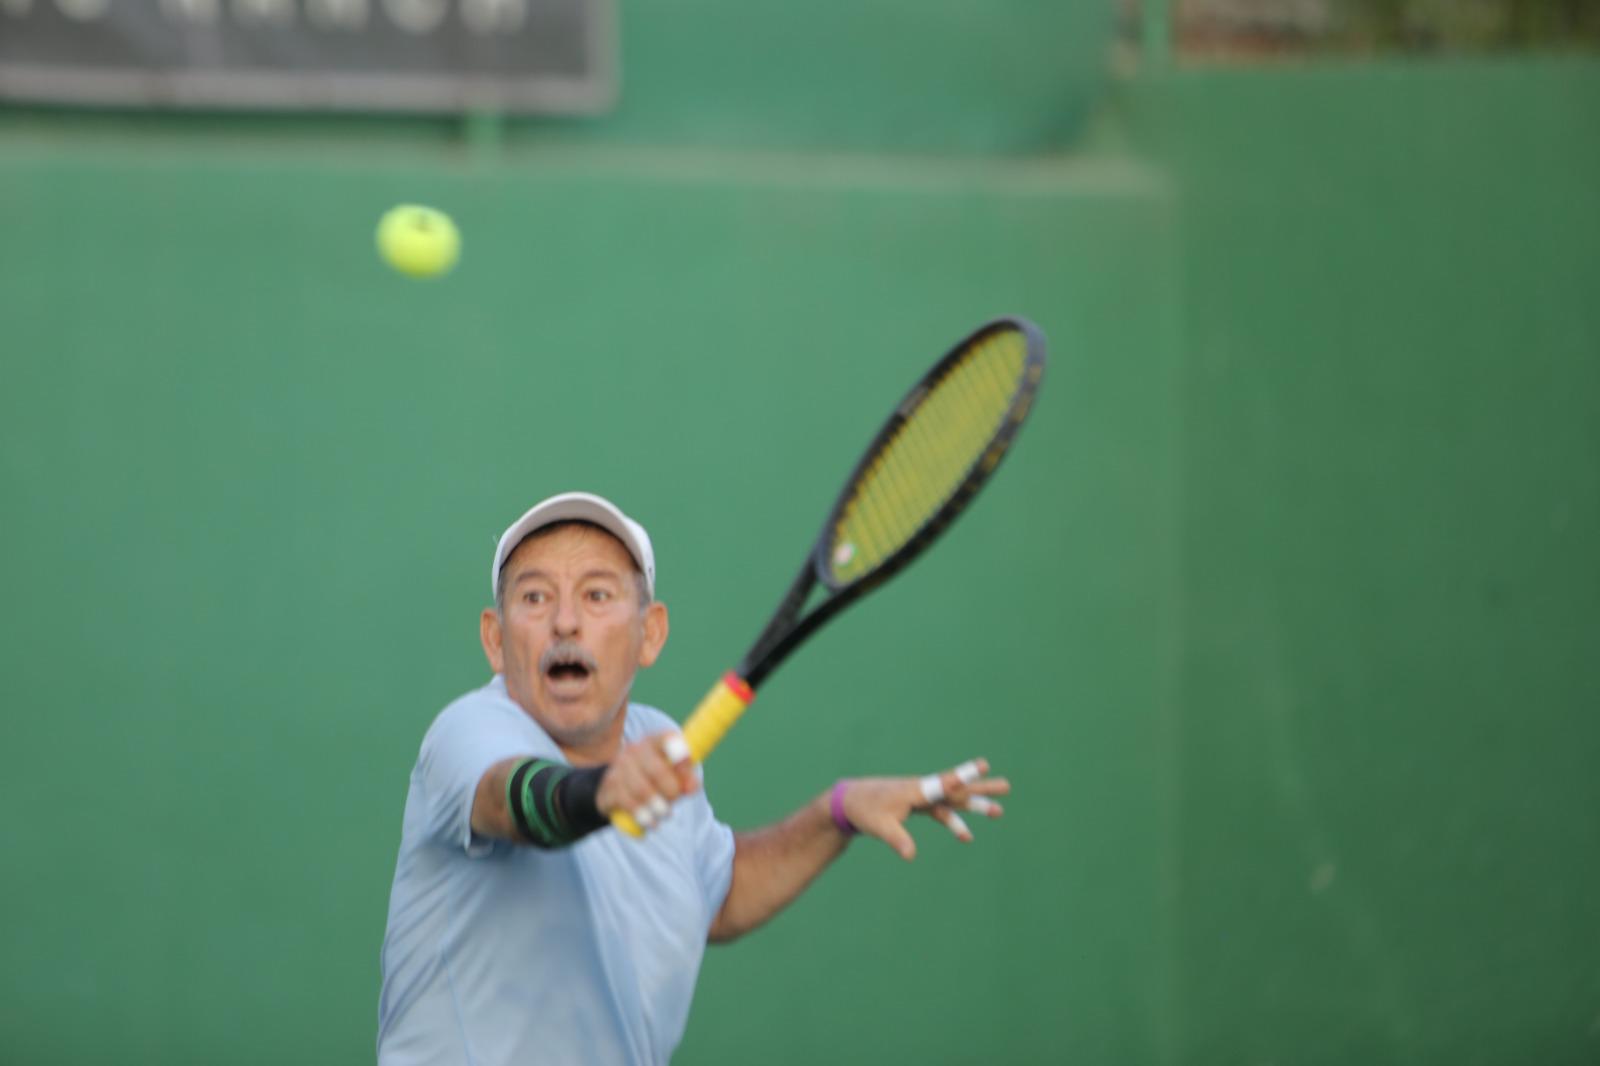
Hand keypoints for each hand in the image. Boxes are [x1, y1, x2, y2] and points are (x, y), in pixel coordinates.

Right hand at [596, 732, 697, 832]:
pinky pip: (627, 802)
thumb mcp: (674, 774)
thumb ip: (687, 779)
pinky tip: (650, 822)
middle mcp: (635, 750)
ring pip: (641, 789)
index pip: (665, 738)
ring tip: (665, 814)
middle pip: (657, 770)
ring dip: (657, 806)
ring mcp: (619, 767)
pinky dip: (642, 815)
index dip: (676, 747)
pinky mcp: (609, 786)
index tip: (686, 757)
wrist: (618, 787)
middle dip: (671, 790)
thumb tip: (691, 788)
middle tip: (675, 800)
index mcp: (654, 742)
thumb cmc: (655, 778)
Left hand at [839, 757, 1008, 860]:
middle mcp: (922, 790)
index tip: (983, 765)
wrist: (850, 802)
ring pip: (953, 800)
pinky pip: (941, 812)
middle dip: (981, 788)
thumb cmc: (865, 811)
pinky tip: (966, 836)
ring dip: (975, 805)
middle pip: (957, 788)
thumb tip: (911, 856)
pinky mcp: (918, 804)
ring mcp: (921, 796)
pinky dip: (954, 822)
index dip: (963, 776)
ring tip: (1000, 810)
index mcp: (915, 790)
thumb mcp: (880, 827)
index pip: (943, 784)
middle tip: (1007, 786)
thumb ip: (897, 839)